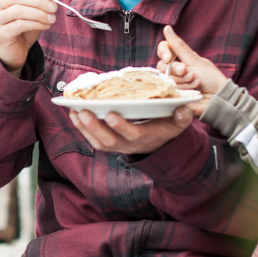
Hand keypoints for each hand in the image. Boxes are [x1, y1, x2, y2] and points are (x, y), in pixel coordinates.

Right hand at [0, 0, 57, 75]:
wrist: (14, 51)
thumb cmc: (22, 28)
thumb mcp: (30, 9)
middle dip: (39, 1)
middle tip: (54, 7)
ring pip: (19, 10)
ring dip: (39, 13)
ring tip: (52, 18)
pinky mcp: (1, 34)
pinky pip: (20, 25)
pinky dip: (36, 24)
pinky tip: (46, 26)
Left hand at [69, 106, 191, 154]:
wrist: (160, 145)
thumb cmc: (168, 127)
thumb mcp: (179, 123)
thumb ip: (183, 117)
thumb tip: (184, 110)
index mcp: (147, 137)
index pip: (133, 134)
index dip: (121, 126)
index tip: (110, 114)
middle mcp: (130, 145)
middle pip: (110, 140)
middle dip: (95, 127)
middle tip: (83, 111)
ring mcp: (118, 146)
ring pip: (98, 142)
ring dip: (84, 128)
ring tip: (74, 111)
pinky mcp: (109, 144)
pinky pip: (93, 140)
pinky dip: (82, 128)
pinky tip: (73, 113)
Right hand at [156, 26, 228, 114]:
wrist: (217, 96)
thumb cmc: (209, 77)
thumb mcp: (193, 59)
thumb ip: (178, 45)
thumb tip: (167, 27)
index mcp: (179, 57)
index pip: (163, 49)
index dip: (164, 52)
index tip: (169, 57)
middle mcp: (173, 69)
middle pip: (162, 65)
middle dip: (178, 69)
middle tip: (191, 73)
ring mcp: (172, 82)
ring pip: (166, 79)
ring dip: (183, 81)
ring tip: (196, 82)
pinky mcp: (173, 94)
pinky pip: (168, 91)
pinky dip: (182, 90)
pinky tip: (191, 91)